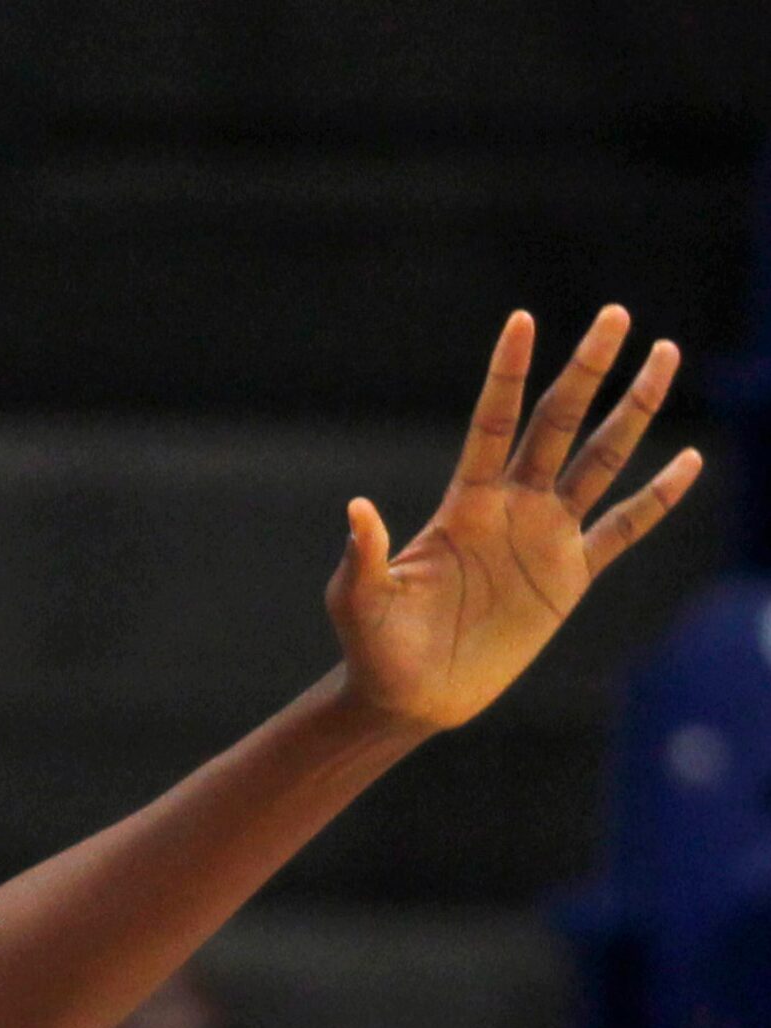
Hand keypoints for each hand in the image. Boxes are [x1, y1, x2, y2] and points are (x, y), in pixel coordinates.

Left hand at [325, 307, 700, 733]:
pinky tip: (689, 460)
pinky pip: (624, 528)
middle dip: (587, 370)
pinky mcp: (570, 577)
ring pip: (601, 459)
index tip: (523, 320)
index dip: (507, 373)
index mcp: (464, 503)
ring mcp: (545, 537)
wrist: (411, 695)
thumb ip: (363, 554)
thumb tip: (357, 509)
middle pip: (558, 423)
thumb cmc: (375, 645)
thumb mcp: (359, 599)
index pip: (493, 422)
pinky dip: (658, 497)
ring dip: (633, 411)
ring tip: (665, 355)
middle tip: (616, 314)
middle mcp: (511, 507)